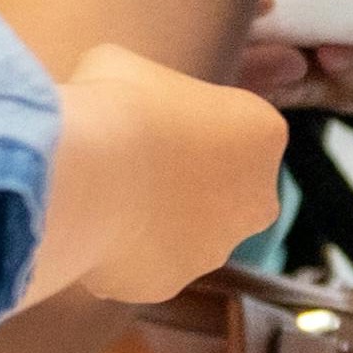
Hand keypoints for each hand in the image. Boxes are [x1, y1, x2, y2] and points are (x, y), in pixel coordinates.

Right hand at [21, 46, 290, 312]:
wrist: (88, 172)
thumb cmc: (116, 103)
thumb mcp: (134, 67)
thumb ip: (151, 90)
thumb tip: (124, 100)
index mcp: (264, 134)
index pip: (238, 130)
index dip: (190, 125)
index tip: (154, 120)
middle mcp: (257, 199)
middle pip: (225, 191)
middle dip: (189, 184)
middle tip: (136, 163)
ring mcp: (215, 249)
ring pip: (186, 235)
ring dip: (155, 221)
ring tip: (103, 195)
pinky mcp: (170, 285)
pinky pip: (143, 265)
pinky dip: (120, 252)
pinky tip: (89, 226)